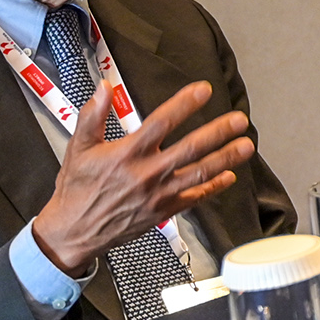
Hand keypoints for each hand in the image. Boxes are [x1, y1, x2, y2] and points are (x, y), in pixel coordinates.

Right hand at [32, 79, 252, 273]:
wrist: (73, 232)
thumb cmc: (77, 189)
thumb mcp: (78, 147)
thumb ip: (93, 115)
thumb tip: (104, 87)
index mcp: (126, 154)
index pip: (161, 123)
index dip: (184, 105)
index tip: (203, 91)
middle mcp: (146, 173)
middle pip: (189, 149)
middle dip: (217, 133)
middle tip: (238, 120)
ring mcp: (158, 194)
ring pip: (198, 174)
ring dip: (225, 159)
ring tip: (246, 145)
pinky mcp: (163, 211)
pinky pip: (194, 199)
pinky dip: (213, 188)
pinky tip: (230, 176)